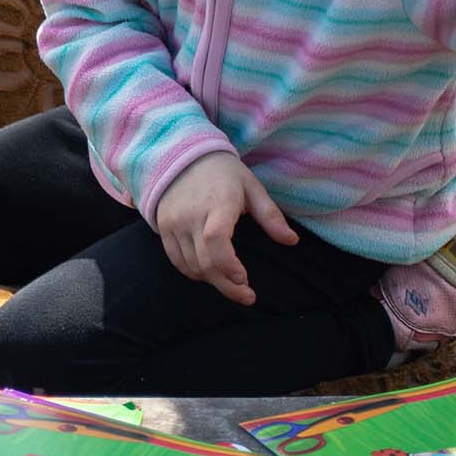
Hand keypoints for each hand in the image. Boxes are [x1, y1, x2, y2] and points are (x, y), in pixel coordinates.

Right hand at [151, 151, 294, 306]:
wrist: (181, 157)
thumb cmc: (223, 174)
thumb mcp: (252, 187)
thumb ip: (270, 216)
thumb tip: (292, 241)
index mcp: (217, 203)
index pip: (216, 239)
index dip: (228, 264)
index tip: (244, 279)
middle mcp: (191, 215)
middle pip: (205, 261)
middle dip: (227, 286)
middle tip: (247, 297)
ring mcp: (174, 223)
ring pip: (191, 266)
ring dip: (213, 281)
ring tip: (232, 283)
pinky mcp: (164, 228)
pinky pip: (177, 261)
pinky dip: (194, 273)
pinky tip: (210, 275)